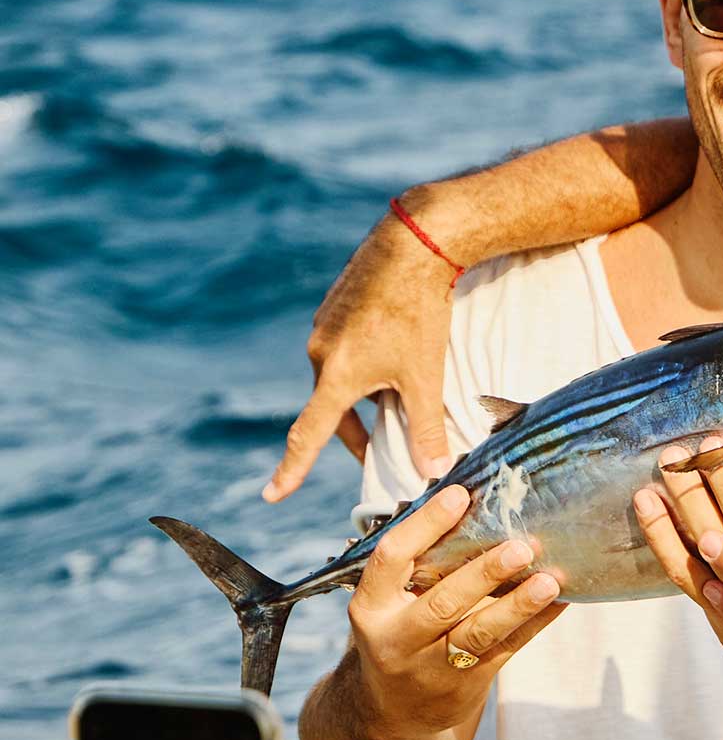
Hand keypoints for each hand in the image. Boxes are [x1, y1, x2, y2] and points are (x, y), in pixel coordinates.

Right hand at [263, 207, 457, 501]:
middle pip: (331, 408)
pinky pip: (345, 349)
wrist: (413, 244)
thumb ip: (427, 427)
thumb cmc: (419, 313)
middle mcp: (319, 352)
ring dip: (363, 397)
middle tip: (381, 450)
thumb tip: (434, 472)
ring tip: (398, 399)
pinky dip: (365, 366)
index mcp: (335, 375)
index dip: (292, 469)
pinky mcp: (336, 306)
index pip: (308, 435)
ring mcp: (324, 326)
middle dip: (355, 433)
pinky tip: (395, 353)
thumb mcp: (426, 376)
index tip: (272, 495)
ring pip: (341, 377)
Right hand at [346, 483, 565, 732]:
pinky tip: (560, 600)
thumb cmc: (400, 633)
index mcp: (371, 606)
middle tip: (521, 547)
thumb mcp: (390, 603)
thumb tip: (471, 502)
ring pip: (479, 633)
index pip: (392, 559)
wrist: (393, 714)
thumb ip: (419, 565)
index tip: (460, 495)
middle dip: (484, 573)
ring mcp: (431, 667)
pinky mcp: (466, 685)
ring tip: (549, 581)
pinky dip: (535, 624)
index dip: (425, 526)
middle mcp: (397, 638)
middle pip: (443, 602)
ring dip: (518, 605)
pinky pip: (506, 650)